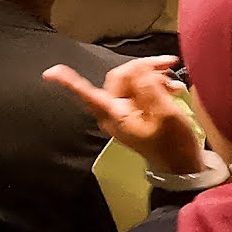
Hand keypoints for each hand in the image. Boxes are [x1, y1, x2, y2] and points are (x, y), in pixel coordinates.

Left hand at [43, 56, 205, 175]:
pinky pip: (139, 92)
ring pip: (131, 83)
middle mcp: (114, 113)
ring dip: (153, 77)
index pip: (88, 94)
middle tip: (168, 65)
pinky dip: (155, 86)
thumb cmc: (173, 145)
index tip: (51, 72)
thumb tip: (139, 71)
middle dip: (143, 69)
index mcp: (115, 115)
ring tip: (174, 83)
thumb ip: (149, 89)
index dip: (70, 82)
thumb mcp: (166, 115)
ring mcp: (124, 114)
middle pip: (119, 79)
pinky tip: (172, 89)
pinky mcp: (134, 114)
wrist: (181, 166)